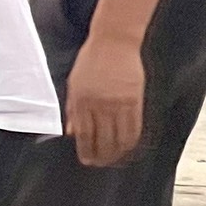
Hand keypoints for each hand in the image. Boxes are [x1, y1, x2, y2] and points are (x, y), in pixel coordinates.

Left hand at [66, 35, 147, 166]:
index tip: (86, 160)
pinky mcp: (135, 100)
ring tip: (114, 160)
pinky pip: (135, 128)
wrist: (113, 41)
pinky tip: (128, 147)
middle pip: (102, 139)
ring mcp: (119, 102)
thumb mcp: (74, 82)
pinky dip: (132, 141)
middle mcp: (99, 103)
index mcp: (81, 98)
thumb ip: (72, 108)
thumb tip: (70, 131)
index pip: (84, 133)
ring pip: (120, 137)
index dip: (86, 150)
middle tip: (99, 164)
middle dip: (101, 156)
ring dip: (117, 153)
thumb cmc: (91, 59)